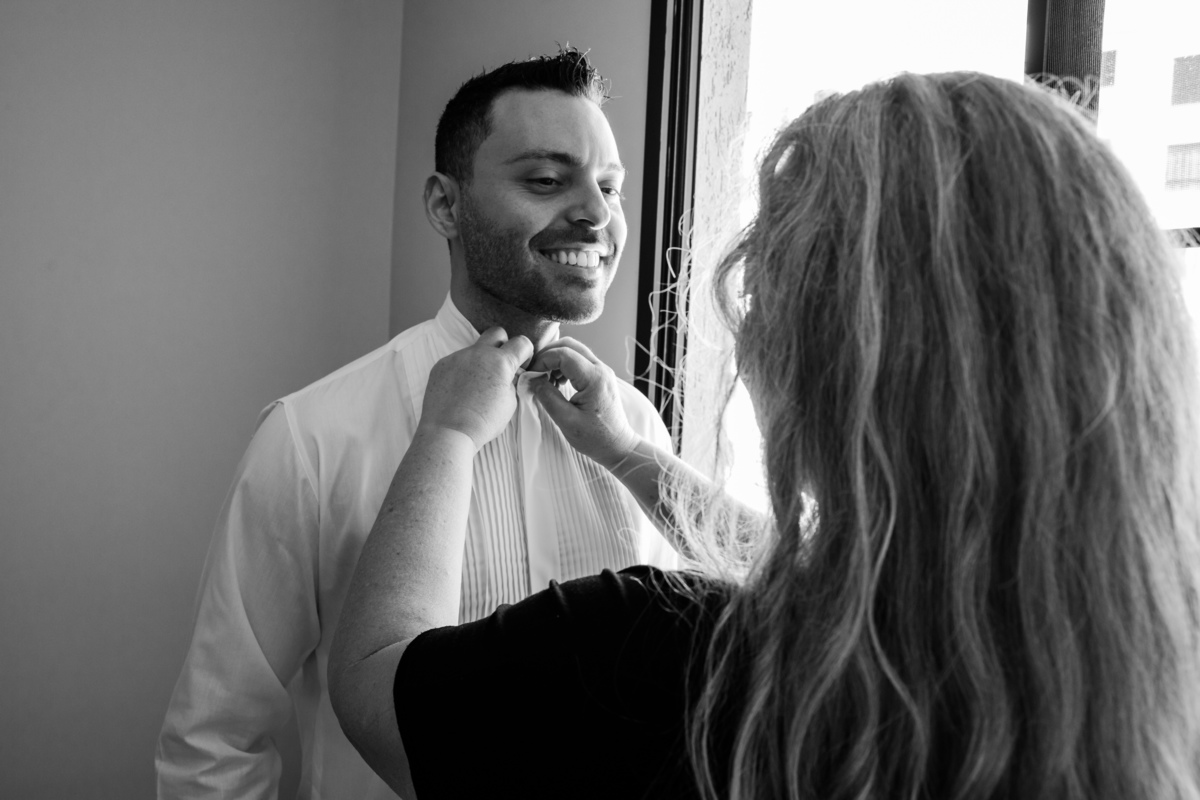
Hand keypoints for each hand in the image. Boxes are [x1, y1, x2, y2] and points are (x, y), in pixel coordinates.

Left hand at [420, 327, 533, 449]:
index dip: (525, 352)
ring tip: (475, 386)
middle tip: (501, 365)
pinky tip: (460, 390)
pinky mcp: (441, 365)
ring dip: (480, 361)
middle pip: (496, 332)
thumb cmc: (482, 422)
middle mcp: (478, 353)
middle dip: (503, 344)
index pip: (521, 342)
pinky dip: (462, 371)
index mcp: (500, 362)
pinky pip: (456, 361)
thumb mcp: (510, 403)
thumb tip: (509, 376)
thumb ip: (511, 382)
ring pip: (474, 350)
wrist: (448, 432)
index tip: (521, 364)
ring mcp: (457, 357)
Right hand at [529, 338, 640, 469]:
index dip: (543, 360)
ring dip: (556, 359)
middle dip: (548, 355)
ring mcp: (603, 371)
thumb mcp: (566, 420)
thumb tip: (532, 380)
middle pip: (569, 345)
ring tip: (546, 379)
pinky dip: (564, 365)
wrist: (618, 446)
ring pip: (575, 350)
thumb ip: (547, 397)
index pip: (563, 354)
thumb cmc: (595, 438)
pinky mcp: (601, 376)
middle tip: (535, 372)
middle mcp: (601, 369)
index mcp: (594, 378)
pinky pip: (580, 361)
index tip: (531, 374)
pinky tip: (557, 382)